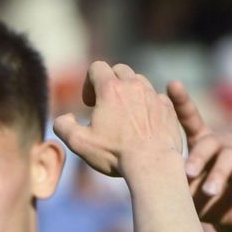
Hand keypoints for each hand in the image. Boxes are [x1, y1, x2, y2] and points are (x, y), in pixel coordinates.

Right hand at [53, 62, 184, 179]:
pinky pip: (157, 96)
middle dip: (110, 83)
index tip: (90, 104)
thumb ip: (63, 126)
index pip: (97, 67)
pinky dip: (149, 104)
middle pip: (119, 70)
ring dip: (130, 92)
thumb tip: (64, 118)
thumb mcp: (79, 143)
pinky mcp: (168, 108)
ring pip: (139, 81)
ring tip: (126, 114)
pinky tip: (144, 122)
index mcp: (110, 89)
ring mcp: (153, 95)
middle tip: (107, 106)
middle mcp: (133, 86)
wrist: (153, 164)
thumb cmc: (115, 154)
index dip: (89, 83)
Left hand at [168, 81, 231, 231]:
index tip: (172, 84)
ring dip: (219, 174)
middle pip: (211, 141)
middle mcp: (224, 143)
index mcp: (203, 143)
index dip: (183, 102)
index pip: (192, 118)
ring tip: (210, 192)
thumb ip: (177, 178)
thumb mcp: (187, 192)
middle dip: (199, 157)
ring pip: (231, 155)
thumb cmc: (205, 203)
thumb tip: (154, 171)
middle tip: (189, 174)